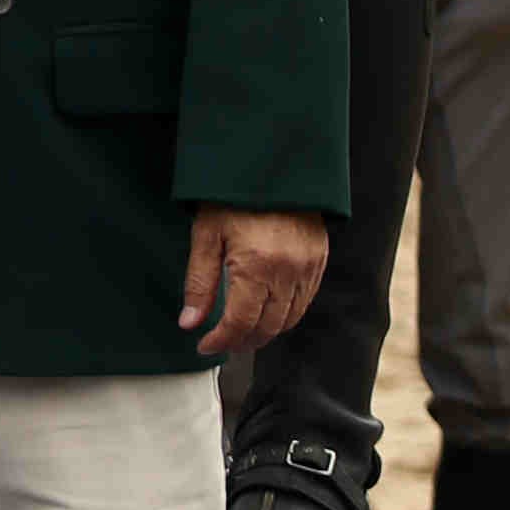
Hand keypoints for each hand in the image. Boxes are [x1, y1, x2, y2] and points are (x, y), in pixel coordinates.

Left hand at [179, 204, 326, 359]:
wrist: (273, 164)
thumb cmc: (235, 195)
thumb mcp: (207, 234)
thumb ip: (199, 282)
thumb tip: (190, 322)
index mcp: (256, 265)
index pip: (240, 323)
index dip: (221, 340)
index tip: (205, 345)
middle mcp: (287, 271)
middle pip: (267, 327)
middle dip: (242, 341)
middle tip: (222, 341)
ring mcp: (307, 268)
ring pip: (289, 320)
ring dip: (265, 332)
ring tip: (243, 331)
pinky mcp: (319, 261)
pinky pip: (304, 302)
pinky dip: (285, 315)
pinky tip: (267, 311)